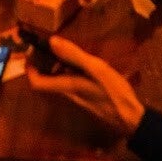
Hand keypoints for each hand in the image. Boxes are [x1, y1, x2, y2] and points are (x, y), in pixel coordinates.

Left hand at [25, 35, 144, 135]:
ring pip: (59, 82)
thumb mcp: (96, 69)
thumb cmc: (113, 92)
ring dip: (58, 66)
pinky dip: (71, 72)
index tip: (32, 51)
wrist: (130, 118)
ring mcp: (78, 99)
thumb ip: (74, 56)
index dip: (30, 68)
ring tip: (68, 50)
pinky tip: (84, 64)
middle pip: (47, 81)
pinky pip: (71, 84)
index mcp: (67, 86)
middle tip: (51, 45)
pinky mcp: (87, 99)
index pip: (37, 83)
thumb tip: (52, 42)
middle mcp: (68, 95)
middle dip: (44, 62)